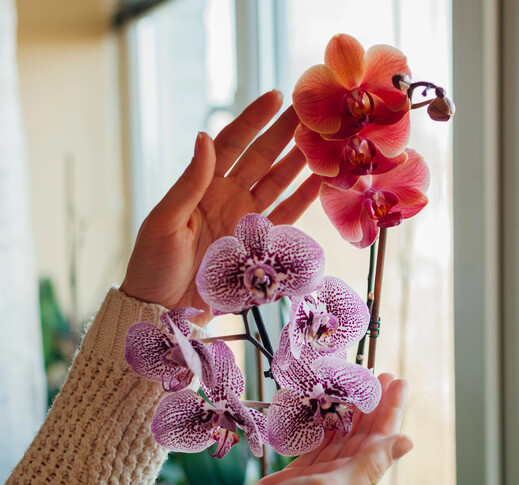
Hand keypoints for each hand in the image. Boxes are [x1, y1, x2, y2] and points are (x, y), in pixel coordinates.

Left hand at [120, 90, 320, 324]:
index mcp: (202, 186)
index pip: (231, 144)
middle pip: (260, 158)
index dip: (253, 120)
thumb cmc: (153, 263)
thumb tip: (205, 136)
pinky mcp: (257, 244)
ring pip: (277, 184)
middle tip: (309, 113)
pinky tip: (319, 184)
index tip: (276, 97)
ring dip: (298, 164)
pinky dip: (303, 202)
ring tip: (320, 143)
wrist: (161, 307)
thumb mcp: (165, 220)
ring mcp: (244, 220)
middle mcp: (226, 197)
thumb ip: (189, 182)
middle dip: (284, 134)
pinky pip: (285, 219)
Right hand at [169, 374, 411, 484]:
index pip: (380, 440)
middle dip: (374, 405)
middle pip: (363, 436)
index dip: (389, 410)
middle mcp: (337, 481)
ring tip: (356, 385)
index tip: (396, 380)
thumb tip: (407, 442)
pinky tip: (326, 411)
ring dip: (350, 411)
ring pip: (339, 438)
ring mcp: (314, 480)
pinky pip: (315, 445)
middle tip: (380, 374)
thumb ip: (367, 466)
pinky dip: (323, 426)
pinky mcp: (292, 478)